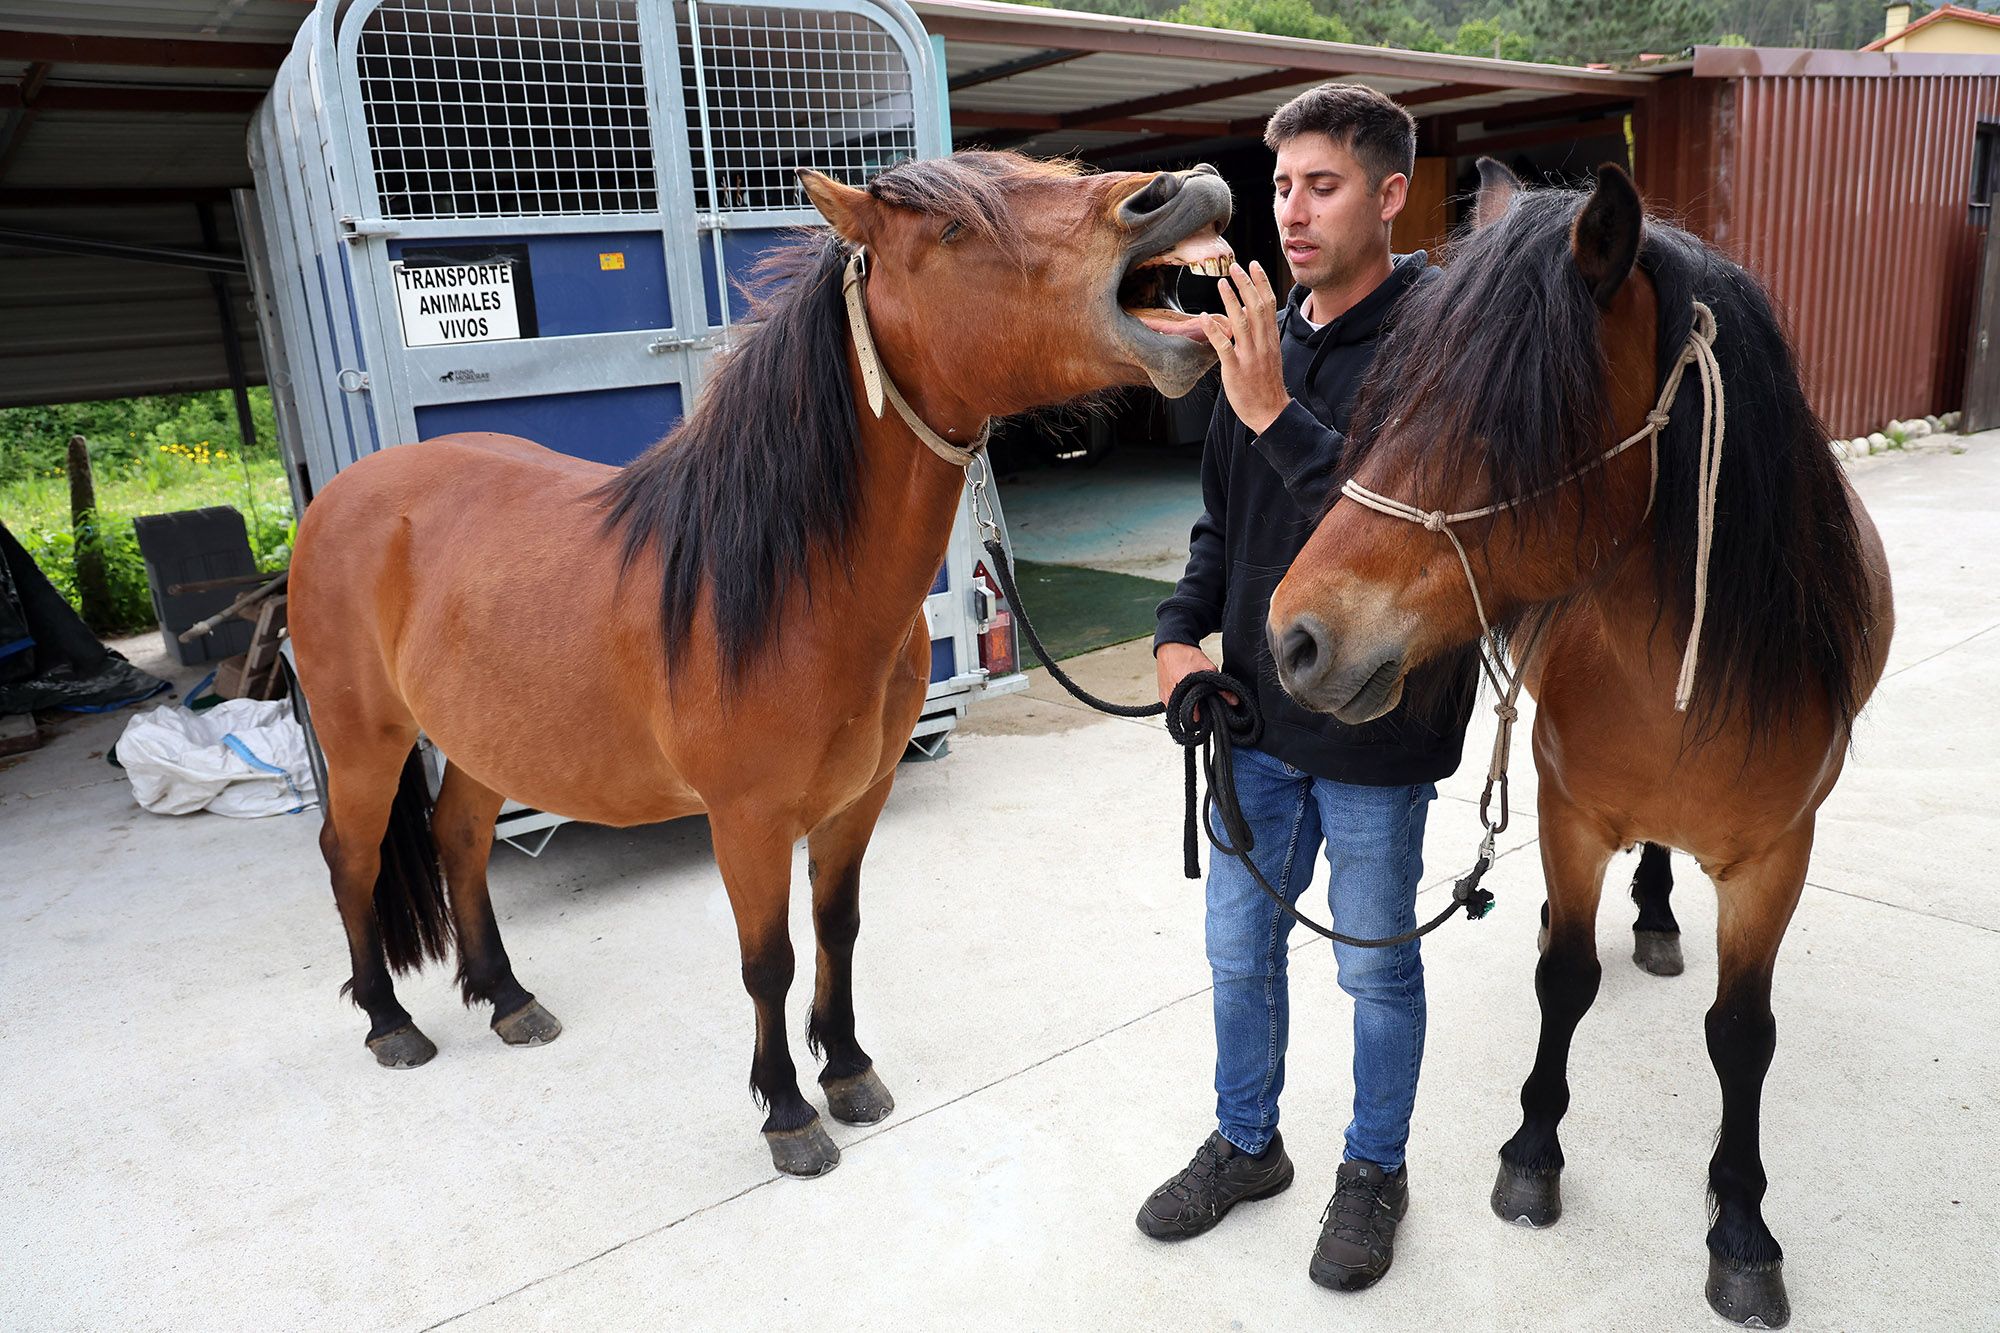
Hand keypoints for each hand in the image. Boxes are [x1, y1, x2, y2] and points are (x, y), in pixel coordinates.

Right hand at [1156, 642, 1235, 717]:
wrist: (1171, 646)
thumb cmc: (1187, 656)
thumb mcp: (1209, 670)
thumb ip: (1221, 688)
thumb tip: (1234, 701)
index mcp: (1184, 693)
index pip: (1195, 717)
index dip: (1205, 715)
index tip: (1209, 711)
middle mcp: (1172, 698)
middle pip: (1187, 716)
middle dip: (1196, 711)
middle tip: (1202, 701)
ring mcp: (1165, 698)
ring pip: (1179, 711)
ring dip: (1187, 706)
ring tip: (1193, 694)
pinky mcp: (1162, 695)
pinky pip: (1172, 705)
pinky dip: (1180, 701)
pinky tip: (1185, 692)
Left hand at [1202, 261, 1289, 435]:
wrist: (1270, 412)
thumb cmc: (1266, 384)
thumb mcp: (1268, 353)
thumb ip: (1260, 332)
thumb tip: (1248, 310)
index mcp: (1271, 339)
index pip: (1269, 304)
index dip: (1261, 283)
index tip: (1253, 265)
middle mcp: (1262, 344)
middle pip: (1257, 308)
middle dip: (1246, 284)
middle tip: (1235, 266)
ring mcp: (1249, 357)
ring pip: (1242, 323)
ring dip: (1231, 301)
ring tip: (1221, 283)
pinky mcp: (1235, 370)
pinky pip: (1224, 346)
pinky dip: (1214, 330)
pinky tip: (1204, 317)